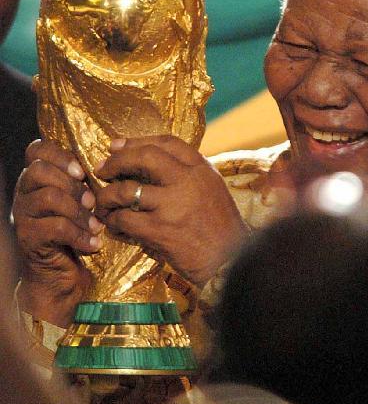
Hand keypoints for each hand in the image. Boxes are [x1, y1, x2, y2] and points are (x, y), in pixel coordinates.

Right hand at [12, 139, 103, 325]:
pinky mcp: (28, 238)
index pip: (36, 149)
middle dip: (73, 185)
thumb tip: (109, 168)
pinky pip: (54, 227)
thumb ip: (85, 185)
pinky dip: (79, 235)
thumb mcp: (82, 205)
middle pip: (40, 170)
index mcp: (36, 179)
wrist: (60, 278)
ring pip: (48, 197)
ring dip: (78, 211)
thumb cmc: (77, 235)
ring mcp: (22, 216)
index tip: (82, 172)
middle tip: (93, 203)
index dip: (61, 155)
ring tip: (96, 226)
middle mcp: (24, 193)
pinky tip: (93, 244)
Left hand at [95, 136, 247, 285]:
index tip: (117, 147)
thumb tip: (151, 162)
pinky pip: (124, 219)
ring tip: (102, 202)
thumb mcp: (212, 190)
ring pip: (126, 190)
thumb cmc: (221, 228)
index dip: (136, 142)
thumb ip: (188, 175)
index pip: (165, 143)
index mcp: (201, 169)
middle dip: (116, 161)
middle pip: (143, 157)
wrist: (231, 261)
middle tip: (102, 170)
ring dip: (107, 196)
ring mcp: (172, 205)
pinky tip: (113, 225)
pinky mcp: (160, 230)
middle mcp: (187, 181)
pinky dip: (113, 221)